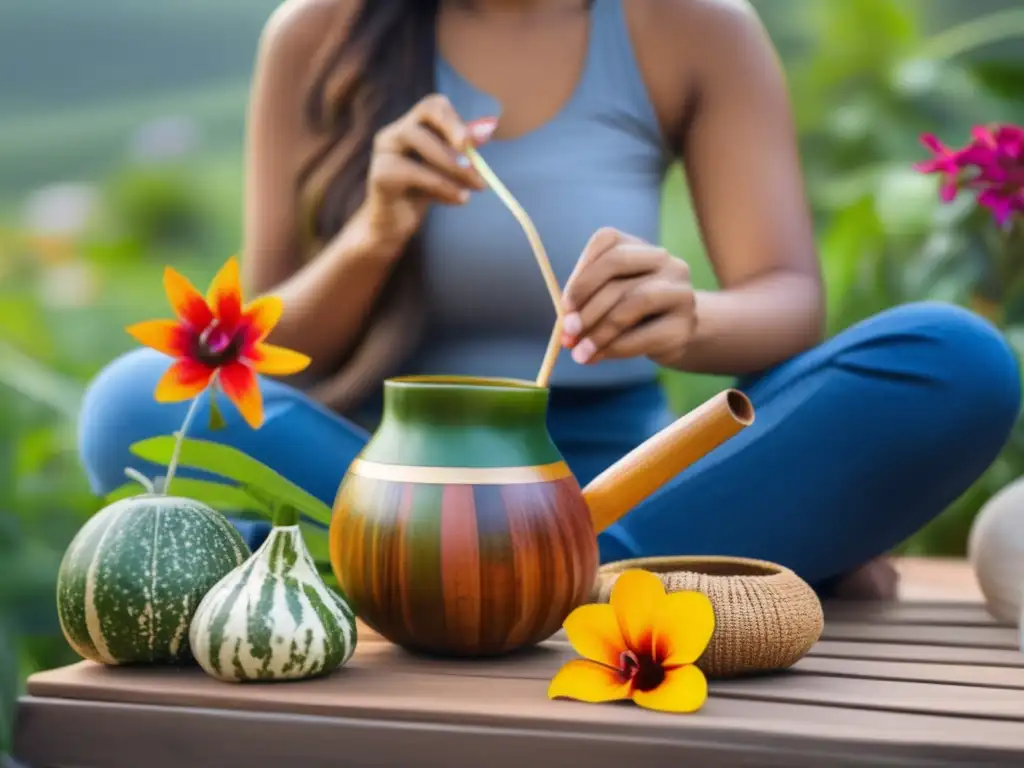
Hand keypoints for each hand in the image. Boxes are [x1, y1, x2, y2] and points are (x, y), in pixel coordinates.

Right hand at [357, 95, 496, 251]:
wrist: (395, 225)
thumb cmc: (423, 193)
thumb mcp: (449, 170)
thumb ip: (464, 151)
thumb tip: (487, 130)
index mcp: (412, 126)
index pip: (432, 106)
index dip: (453, 119)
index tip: (472, 142)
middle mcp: (394, 132)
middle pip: (424, 120)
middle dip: (455, 144)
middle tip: (477, 171)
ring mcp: (383, 151)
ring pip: (420, 142)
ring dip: (452, 167)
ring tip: (470, 192)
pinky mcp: (379, 174)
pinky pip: (412, 172)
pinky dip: (440, 186)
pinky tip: (456, 200)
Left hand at [561, 228, 695, 366]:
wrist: (674, 336)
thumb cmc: (631, 315)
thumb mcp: (606, 303)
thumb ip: (584, 308)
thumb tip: (566, 330)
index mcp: (639, 246)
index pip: (607, 241)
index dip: (581, 273)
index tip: (565, 305)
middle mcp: (663, 260)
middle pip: (618, 267)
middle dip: (587, 303)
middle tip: (568, 331)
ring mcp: (680, 289)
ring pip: (634, 300)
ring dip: (600, 330)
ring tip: (581, 352)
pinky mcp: (686, 323)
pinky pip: (646, 334)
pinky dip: (616, 348)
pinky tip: (600, 356)